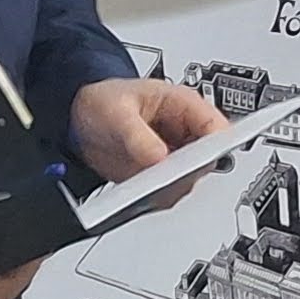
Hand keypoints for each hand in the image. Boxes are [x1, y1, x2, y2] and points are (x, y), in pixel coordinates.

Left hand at [71, 75, 229, 193]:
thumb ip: (137, 134)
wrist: (82, 119)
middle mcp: (185, 133)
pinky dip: (156, 197)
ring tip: (147, 190)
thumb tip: (159, 157)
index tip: (202, 159)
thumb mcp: (118, 111)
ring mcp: (174, 157)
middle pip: (206, 159)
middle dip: (190, 171)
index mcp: (184, 104)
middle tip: (167, 178)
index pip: (215, 126)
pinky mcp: (160, 177)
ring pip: (189, 180)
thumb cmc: (106, 101)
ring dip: (171, 188)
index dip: (217, 144)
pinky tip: (139, 195)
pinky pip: (168, 193)